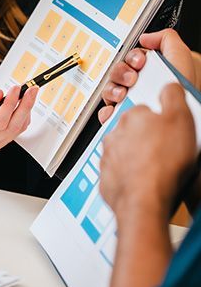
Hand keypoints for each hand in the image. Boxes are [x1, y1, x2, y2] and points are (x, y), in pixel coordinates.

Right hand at [0, 85, 38, 157]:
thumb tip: (0, 95)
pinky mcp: (3, 141)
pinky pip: (19, 129)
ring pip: (18, 128)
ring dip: (26, 110)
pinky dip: (25, 115)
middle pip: (11, 127)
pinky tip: (23, 103)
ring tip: (29, 93)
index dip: (9, 105)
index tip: (16, 89)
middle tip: (31, 89)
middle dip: (24, 106)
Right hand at [99, 29, 194, 122]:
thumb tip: (145, 37)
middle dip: (121, 73)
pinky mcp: (121, 116)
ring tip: (123, 94)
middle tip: (132, 78)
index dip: (132, 57)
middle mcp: (137, 84)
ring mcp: (128, 100)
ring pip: (108, 90)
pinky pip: (105, 112)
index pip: (129, 58)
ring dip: (112, 90)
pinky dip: (106, 111)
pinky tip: (115, 109)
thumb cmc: (182, 87)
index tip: (140, 62)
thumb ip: (166, 38)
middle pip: (116, 72)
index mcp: (148, 70)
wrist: (178, 111)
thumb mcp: (180, 54)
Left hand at [99, 84, 195, 218]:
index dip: (161, 119)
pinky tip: (146, 179)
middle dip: (148, 137)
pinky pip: (120, 171)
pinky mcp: (107, 176)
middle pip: (134, 130)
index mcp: (132, 117)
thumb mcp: (180, 120)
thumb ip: (173, 97)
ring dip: (139, 156)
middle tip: (167, 149)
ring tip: (158, 166)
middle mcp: (114, 134)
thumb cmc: (162, 163)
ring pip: (125, 150)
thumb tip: (169, 86)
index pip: (145, 109)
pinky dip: (131, 174)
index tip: (170, 127)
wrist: (143, 200)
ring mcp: (108, 157)